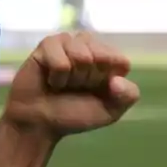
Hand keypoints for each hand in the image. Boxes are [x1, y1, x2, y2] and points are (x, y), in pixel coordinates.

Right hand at [2, 31, 139, 139]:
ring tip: (62, 84)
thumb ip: (127, 96)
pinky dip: (57, 75)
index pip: (120, 61)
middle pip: (102, 55)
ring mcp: (68, 43)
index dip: (108, 79)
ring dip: (72, 77)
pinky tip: (50, 80)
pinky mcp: (47, 45)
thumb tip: (117, 80)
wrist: (39, 124)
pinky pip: (60, 57)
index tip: (95, 90)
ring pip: (82, 54)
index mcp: (108, 60)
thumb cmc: (73, 116)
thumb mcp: (109, 112)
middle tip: (75, 87)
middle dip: (89, 78)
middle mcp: (90, 47)